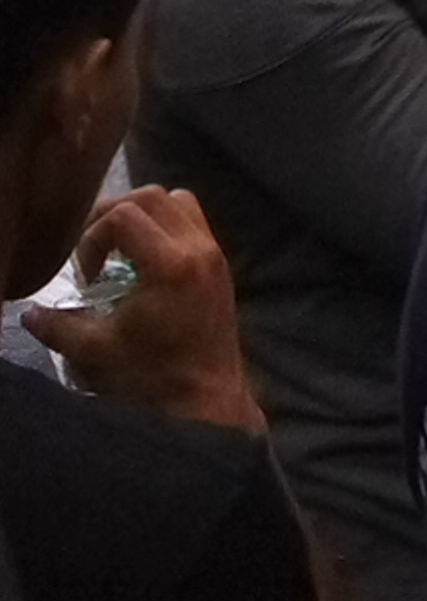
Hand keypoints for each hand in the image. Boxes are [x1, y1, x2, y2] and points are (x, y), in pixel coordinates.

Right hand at [26, 187, 262, 432]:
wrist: (208, 403)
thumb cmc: (153, 379)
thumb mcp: (96, 353)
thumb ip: (59, 326)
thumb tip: (30, 313)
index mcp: (171, 265)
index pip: (124, 215)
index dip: (93, 238)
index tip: (87, 277)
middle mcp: (198, 249)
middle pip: (152, 196)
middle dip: (114, 214)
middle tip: (93, 250)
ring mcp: (215, 254)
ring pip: (178, 202)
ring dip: (144, 215)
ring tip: (119, 250)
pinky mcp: (221, 266)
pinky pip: (194, 223)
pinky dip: (166, 227)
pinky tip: (145, 264)